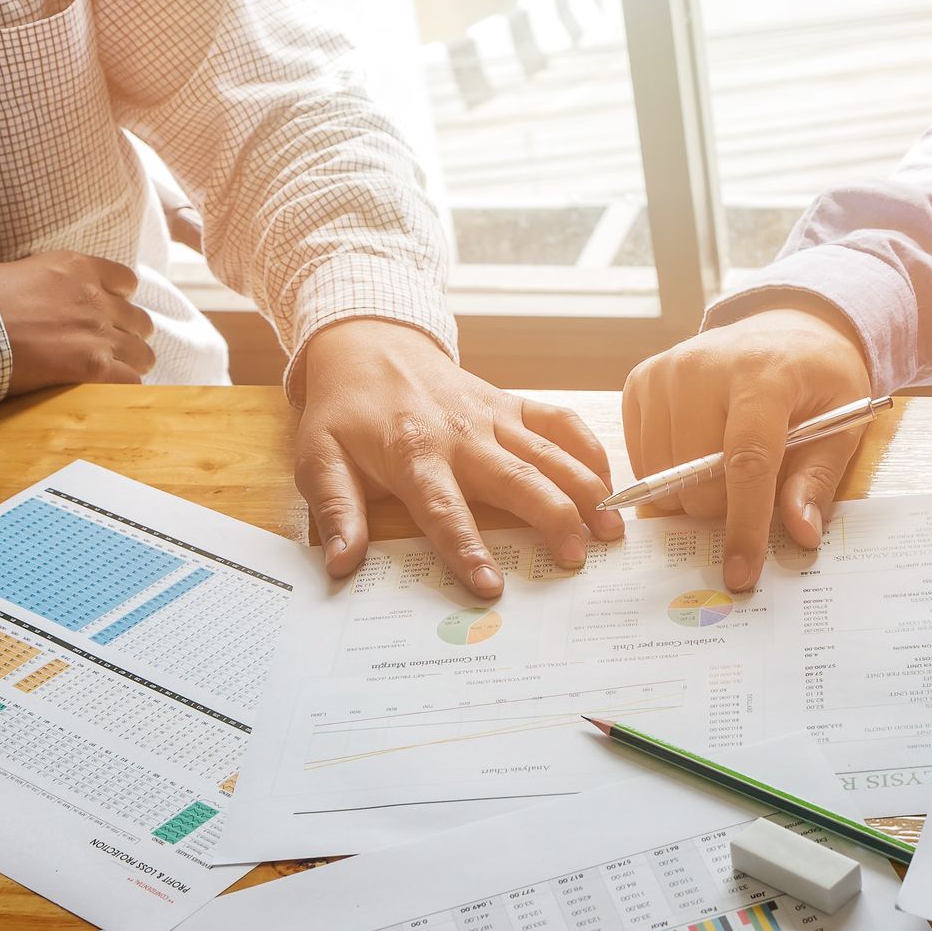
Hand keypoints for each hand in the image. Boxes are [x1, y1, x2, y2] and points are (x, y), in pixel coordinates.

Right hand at [0, 251, 154, 392]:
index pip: (126, 282)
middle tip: (106, 348)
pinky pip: (131, 381)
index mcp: (76, 267)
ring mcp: (98, 332)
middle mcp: (94, 298)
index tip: (108, 311)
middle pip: (138, 320)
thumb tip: (42, 297)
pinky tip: (106, 392)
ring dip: (129, 363)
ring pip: (143, 353)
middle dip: (126, 335)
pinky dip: (123, 388)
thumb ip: (47, 282)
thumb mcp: (16, 271)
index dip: (119, 300)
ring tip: (109, 373)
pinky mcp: (94, 365)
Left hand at [295, 318, 622, 589]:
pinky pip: (560, 421)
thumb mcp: (318, 459)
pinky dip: (589, 447)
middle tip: (578, 559)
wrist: (368, 344)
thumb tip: (342, 563)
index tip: (492, 586)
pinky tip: (609, 482)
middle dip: (553, 519)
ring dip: (585, 489)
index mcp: (411, 454)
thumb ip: (335, 511)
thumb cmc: (346, 412)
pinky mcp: (512, 404)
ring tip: (612, 529)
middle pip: (516, 480)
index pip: (443, 510)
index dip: (467, 548)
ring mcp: (493, 416)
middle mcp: (461, 435)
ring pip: (550, 453)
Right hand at [622, 305, 872, 590]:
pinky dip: (669, 472)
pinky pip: (641, 459)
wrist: (788, 328)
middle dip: (723, 506)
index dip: (743, 524)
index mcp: (763, 374)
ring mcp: (665, 372)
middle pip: (696, 478)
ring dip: (694, 491)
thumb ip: (817, 480)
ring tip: (726, 461)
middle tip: (753, 485)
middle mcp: (703, 366)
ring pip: (662, 476)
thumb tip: (799, 534)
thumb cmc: (818, 382)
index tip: (741, 574)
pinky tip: (698, 448)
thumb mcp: (842, 425)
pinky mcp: (640, 381)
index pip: (745, 460)